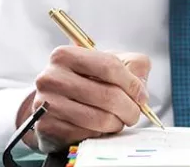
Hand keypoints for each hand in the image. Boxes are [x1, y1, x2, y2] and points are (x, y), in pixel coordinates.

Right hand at [16, 46, 150, 152]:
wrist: (54, 104)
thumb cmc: (86, 81)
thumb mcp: (108, 63)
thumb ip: (133, 65)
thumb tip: (141, 91)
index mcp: (66, 55)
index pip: (109, 66)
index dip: (132, 83)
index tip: (141, 96)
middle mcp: (51, 77)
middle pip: (108, 95)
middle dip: (130, 108)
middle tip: (134, 113)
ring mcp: (47, 104)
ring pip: (101, 119)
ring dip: (117, 123)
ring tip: (118, 120)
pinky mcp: (48, 128)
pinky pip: (88, 135)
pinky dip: (100, 134)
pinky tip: (99, 127)